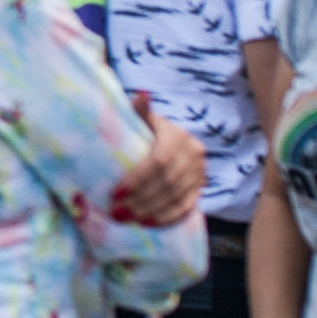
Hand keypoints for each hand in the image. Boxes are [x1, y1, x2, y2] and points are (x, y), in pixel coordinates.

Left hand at [114, 96, 205, 225]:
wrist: (163, 138)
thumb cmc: (143, 128)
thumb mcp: (140, 118)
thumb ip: (139, 111)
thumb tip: (142, 95)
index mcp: (177, 135)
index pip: (159, 162)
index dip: (138, 179)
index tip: (116, 193)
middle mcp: (194, 153)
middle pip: (167, 182)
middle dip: (141, 199)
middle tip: (117, 212)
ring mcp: (200, 172)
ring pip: (177, 197)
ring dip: (151, 211)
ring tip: (128, 219)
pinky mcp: (201, 187)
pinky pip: (187, 207)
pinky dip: (168, 217)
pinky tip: (148, 223)